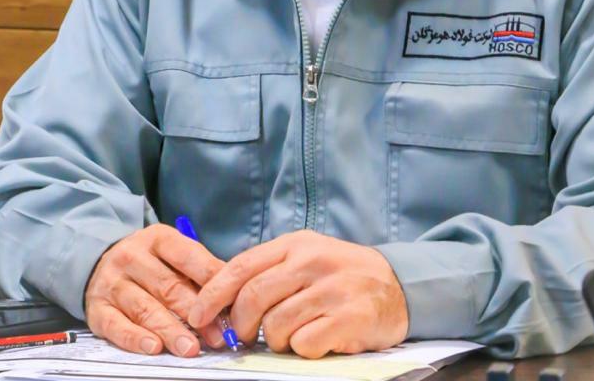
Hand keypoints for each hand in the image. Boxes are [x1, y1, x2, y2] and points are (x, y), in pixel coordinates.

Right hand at [85, 223, 225, 356]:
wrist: (97, 262)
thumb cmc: (147, 261)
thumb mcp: (170, 252)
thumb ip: (197, 268)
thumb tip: (231, 291)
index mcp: (157, 238)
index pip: (187, 256)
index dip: (210, 280)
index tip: (229, 302)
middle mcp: (132, 257)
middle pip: (168, 286)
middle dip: (195, 313)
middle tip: (216, 335)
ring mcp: (113, 283)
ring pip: (145, 308)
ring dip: (170, 330)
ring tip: (190, 348)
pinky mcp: (97, 309)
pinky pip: (116, 326)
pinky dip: (135, 338)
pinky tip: (153, 347)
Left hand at [187, 230, 408, 357]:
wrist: (397, 285)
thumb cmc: (341, 275)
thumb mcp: (306, 257)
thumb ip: (270, 270)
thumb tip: (223, 298)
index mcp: (296, 244)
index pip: (242, 266)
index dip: (213, 293)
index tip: (196, 314)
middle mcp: (312, 261)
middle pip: (254, 297)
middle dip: (241, 325)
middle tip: (246, 337)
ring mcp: (331, 289)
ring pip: (276, 326)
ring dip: (277, 340)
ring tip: (294, 334)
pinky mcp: (349, 317)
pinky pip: (304, 344)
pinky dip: (303, 349)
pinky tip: (317, 339)